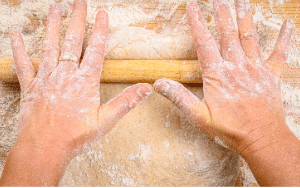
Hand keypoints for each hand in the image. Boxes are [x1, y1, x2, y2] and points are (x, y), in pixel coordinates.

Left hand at [0, 0, 151, 185]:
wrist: (45, 148)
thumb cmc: (75, 136)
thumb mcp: (106, 120)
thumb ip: (126, 102)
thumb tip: (146, 88)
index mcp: (85, 81)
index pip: (95, 50)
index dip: (100, 30)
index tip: (101, 14)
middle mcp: (65, 74)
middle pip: (72, 41)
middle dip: (77, 20)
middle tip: (79, 1)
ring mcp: (46, 78)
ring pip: (50, 46)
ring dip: (52, 25)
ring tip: (55, 7)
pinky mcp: (30, 87)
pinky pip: (23, 64)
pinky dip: (19, 49)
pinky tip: (16, 34)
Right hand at [154, 0, 299, 185]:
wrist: (261, 138)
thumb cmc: (230, 129)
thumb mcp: (198, 116)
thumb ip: (179, 98)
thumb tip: (158, 83)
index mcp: (217, 74)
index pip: (204, 42)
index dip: (197, 22)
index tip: (192, 6)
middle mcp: (237, 66)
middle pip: (228, 33)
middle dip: (222, 13)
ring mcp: (256, 69)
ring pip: (249, 37)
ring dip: (245, 16)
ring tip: (242, 0)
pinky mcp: (271, 76)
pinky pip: (279, 53)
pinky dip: (284, 38)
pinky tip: (287, 24)